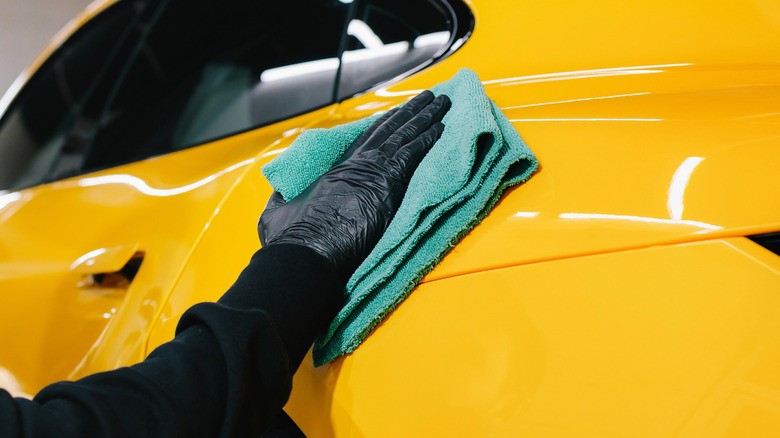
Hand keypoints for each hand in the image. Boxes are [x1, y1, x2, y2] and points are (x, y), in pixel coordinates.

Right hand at [258, 90, 450, 282]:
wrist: (308, 249)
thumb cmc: (292, 238)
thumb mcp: (279, 212)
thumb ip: (285, 198)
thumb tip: (280, 194)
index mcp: (334, 171)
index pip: (364, 141)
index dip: (382, 125)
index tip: (395, 114)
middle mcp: (356, 165)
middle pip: (389, 131)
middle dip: (409, 113)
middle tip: (427, 98)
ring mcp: (373, 172)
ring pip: (404, 136)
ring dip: (424, 118)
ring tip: (440, 103)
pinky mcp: (389, 184)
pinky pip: (413, 153)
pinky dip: (428, 138)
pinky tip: (441, 127)